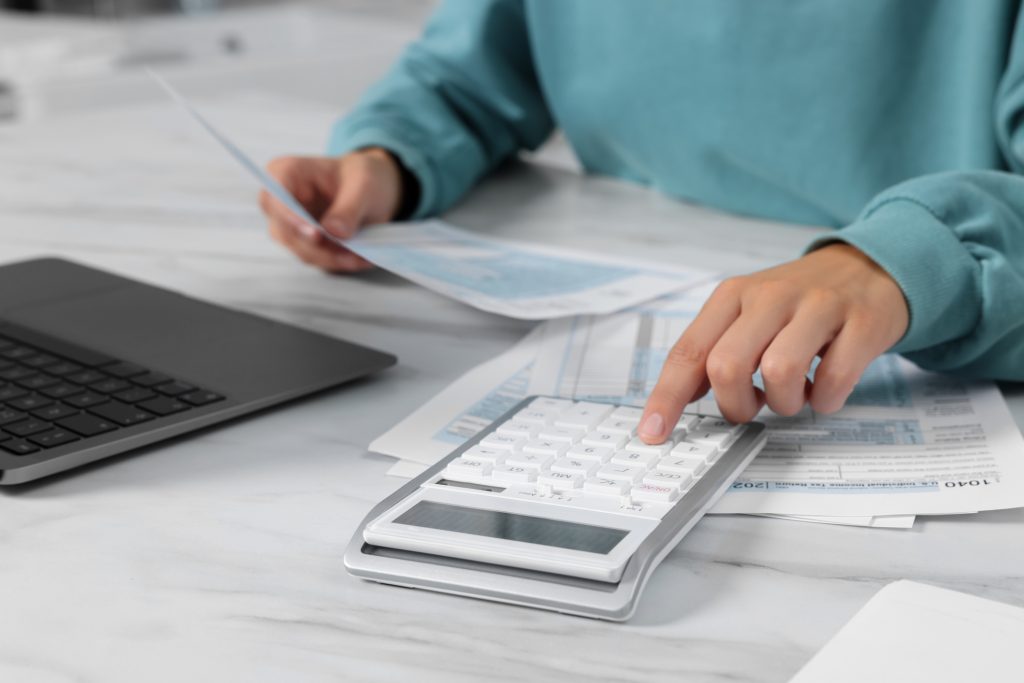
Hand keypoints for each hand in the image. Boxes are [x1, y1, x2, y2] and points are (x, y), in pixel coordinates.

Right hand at [260, 148, 403, 272]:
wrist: (366, 190)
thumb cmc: (358, 178)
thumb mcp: (363, 185)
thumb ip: (349, 207)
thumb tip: (334, 231)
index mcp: (285, 172)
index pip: (275, 196)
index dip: (290, 217)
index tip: (316, 234)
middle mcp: (279, 202)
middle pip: (286, 232)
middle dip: (318, 247)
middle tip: (349, 254)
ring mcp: (288, 226)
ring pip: (301, 250)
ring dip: (331, 258)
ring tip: (360, 257)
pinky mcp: (302, 244)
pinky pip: (317, 258)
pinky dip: (338, 261)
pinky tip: (359, 259)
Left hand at [638, 243, 909, 441]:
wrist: (869, 267)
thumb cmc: (798, 302)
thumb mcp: (748, 312)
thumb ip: (714, 349)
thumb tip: (678, 398)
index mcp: (733, 296)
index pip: (688, 352)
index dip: (667, 397)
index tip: (653, 432)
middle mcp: (770, 296)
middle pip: (727, 366)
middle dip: (736, 405)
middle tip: (753, 407)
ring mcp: (817, 306)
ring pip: (779, 371)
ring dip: (784, 404)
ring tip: (793, 395)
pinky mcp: (860, 322)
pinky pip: (835, 379)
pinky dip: (826, 400)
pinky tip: (825, 390)